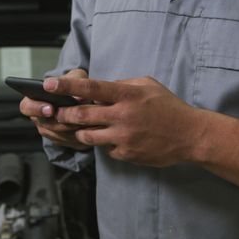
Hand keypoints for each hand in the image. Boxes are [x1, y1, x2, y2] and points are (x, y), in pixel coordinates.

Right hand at [19, 69, 91, 150]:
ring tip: (86, 123)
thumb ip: (75, 81)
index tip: (50, 108)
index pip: (26, 107)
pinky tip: (90, 130)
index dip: (37, 109)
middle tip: (72, 119)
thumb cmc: (74, 83)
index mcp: (34, 100)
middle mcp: (39, 118)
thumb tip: (77, 97)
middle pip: (44, 125)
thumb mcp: (75, 76)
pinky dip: (79, 136)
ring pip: (58, 136)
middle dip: (59, 122)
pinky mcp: (63, 140)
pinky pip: (69, 142)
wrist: (83, 96)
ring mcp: (50, 131)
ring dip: (72, 130)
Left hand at [47, 76, 205, 166]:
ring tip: (80, 127)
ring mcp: (123, 137)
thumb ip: (122, 85)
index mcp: (128, 95)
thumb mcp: (147, 86)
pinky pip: (104, 149)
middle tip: (56, 112)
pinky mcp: (125, 154)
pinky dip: (103, 143)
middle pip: (81, 115)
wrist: (190, 136)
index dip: (66, 86)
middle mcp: (123, 116)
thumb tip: (97, 89)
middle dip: (64, 114)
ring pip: (87, 136)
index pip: (91, 87)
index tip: (48, 84)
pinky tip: (112, 138)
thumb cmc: (168, 107)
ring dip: (79, 131)